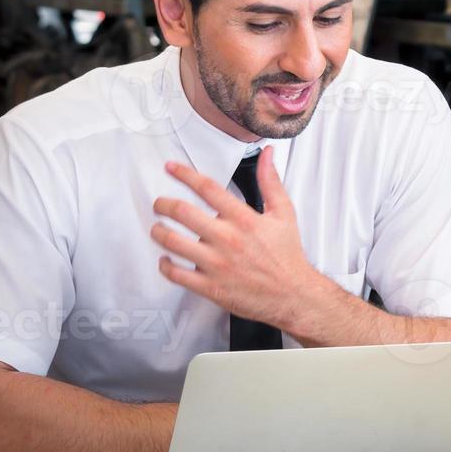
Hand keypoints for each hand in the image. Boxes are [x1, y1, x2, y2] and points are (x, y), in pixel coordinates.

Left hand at [150, 146, 332, 330]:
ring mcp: (216, 264)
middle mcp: (227, 239)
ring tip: (158, 228)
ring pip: (173, 242)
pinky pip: (176, 274)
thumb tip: (267, 156)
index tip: (171, 168)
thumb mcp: (284, 214)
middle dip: (163, 204)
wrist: (292, 295)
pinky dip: (165, 265)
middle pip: (182, 212)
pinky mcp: (210, 286)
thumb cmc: (286, 257)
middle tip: (160, 203)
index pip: (207, 188)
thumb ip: (271, 182)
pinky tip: (166, 260)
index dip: (184, 174)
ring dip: (159, 232)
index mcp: (244, 219)